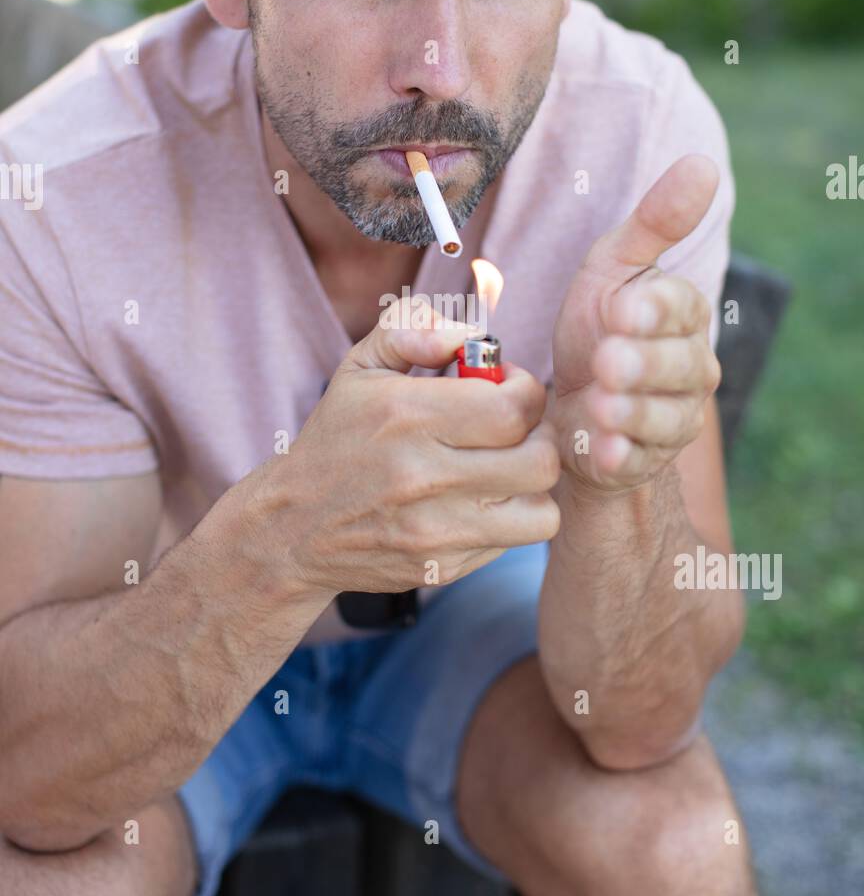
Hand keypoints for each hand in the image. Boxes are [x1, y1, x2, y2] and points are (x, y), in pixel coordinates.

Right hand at [219, 300, 560, 598]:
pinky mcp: (442, 568)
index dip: (526, 391)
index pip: (514, 407)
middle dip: (539, 437)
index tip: (507, 388)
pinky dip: (506, 519)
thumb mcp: (359, 366)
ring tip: (504, 468)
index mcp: (407, 416)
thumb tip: (469, 335)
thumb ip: (412, 327)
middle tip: (515, 430)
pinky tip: (476, 500)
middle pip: (539, 462)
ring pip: (540, 511)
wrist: (291, 527)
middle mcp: (423, 477)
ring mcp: (435, 531)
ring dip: (531, 485)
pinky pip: (511, 543)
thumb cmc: (338, 437)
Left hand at [552, 154, 721, 491]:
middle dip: (642, 364)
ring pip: (663, 417)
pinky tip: (601, 450)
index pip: (679, 308)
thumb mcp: (612, 267)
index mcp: (681, 314)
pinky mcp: (645, 457)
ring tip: (599, 405)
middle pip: (678, 366)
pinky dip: (620, 456)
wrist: (571, 403)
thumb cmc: (596, 325)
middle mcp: (689, 367)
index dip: (652, 310)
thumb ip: (655, 222)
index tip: (621, 308)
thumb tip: (703, 164)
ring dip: (631, 412)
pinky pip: (639, 459)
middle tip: (609, 361)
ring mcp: (672, 416)